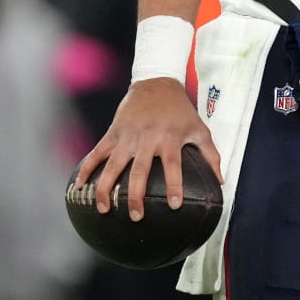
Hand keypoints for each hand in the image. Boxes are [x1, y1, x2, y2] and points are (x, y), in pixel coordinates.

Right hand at [74, 78, 220, 219]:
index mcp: (169, 139)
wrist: (155, 83)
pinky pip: (97, 153)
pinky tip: (78, 186)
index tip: (174, 205)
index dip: (174, 185)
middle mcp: (147, 139)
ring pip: (114, 165)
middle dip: (136, 195)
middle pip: (139, 171)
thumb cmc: (180, 110)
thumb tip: (220, 182)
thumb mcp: (199, 128)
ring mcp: (127, 136)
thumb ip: (211, 155)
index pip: (173, 165)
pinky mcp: (113, 133)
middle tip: (136, 216)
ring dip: (106, 188)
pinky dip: (86, 169)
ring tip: (104, 209)